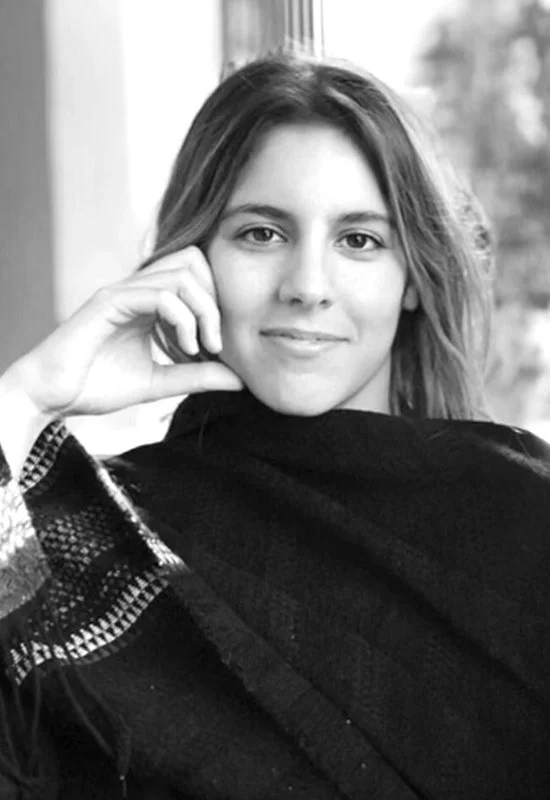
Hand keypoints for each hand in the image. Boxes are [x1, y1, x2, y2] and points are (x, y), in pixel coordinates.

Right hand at [8, 247, 242, 417]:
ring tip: (202, 348)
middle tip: (215, 344)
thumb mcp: (159, 382)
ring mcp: (122, 291)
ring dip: (202, 310)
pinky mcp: (109, 301)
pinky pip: (160, 294)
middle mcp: (136, 288)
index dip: (216, 301)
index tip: (218, 346)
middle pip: (194, 260)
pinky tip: (184, 348)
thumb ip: (197, 376)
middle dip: (215, 300)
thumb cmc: (96, 386)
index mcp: (148, 301)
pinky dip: (182, 319)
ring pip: (181, 273)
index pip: (196, 273)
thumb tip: (240, 380)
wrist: (51, 396)